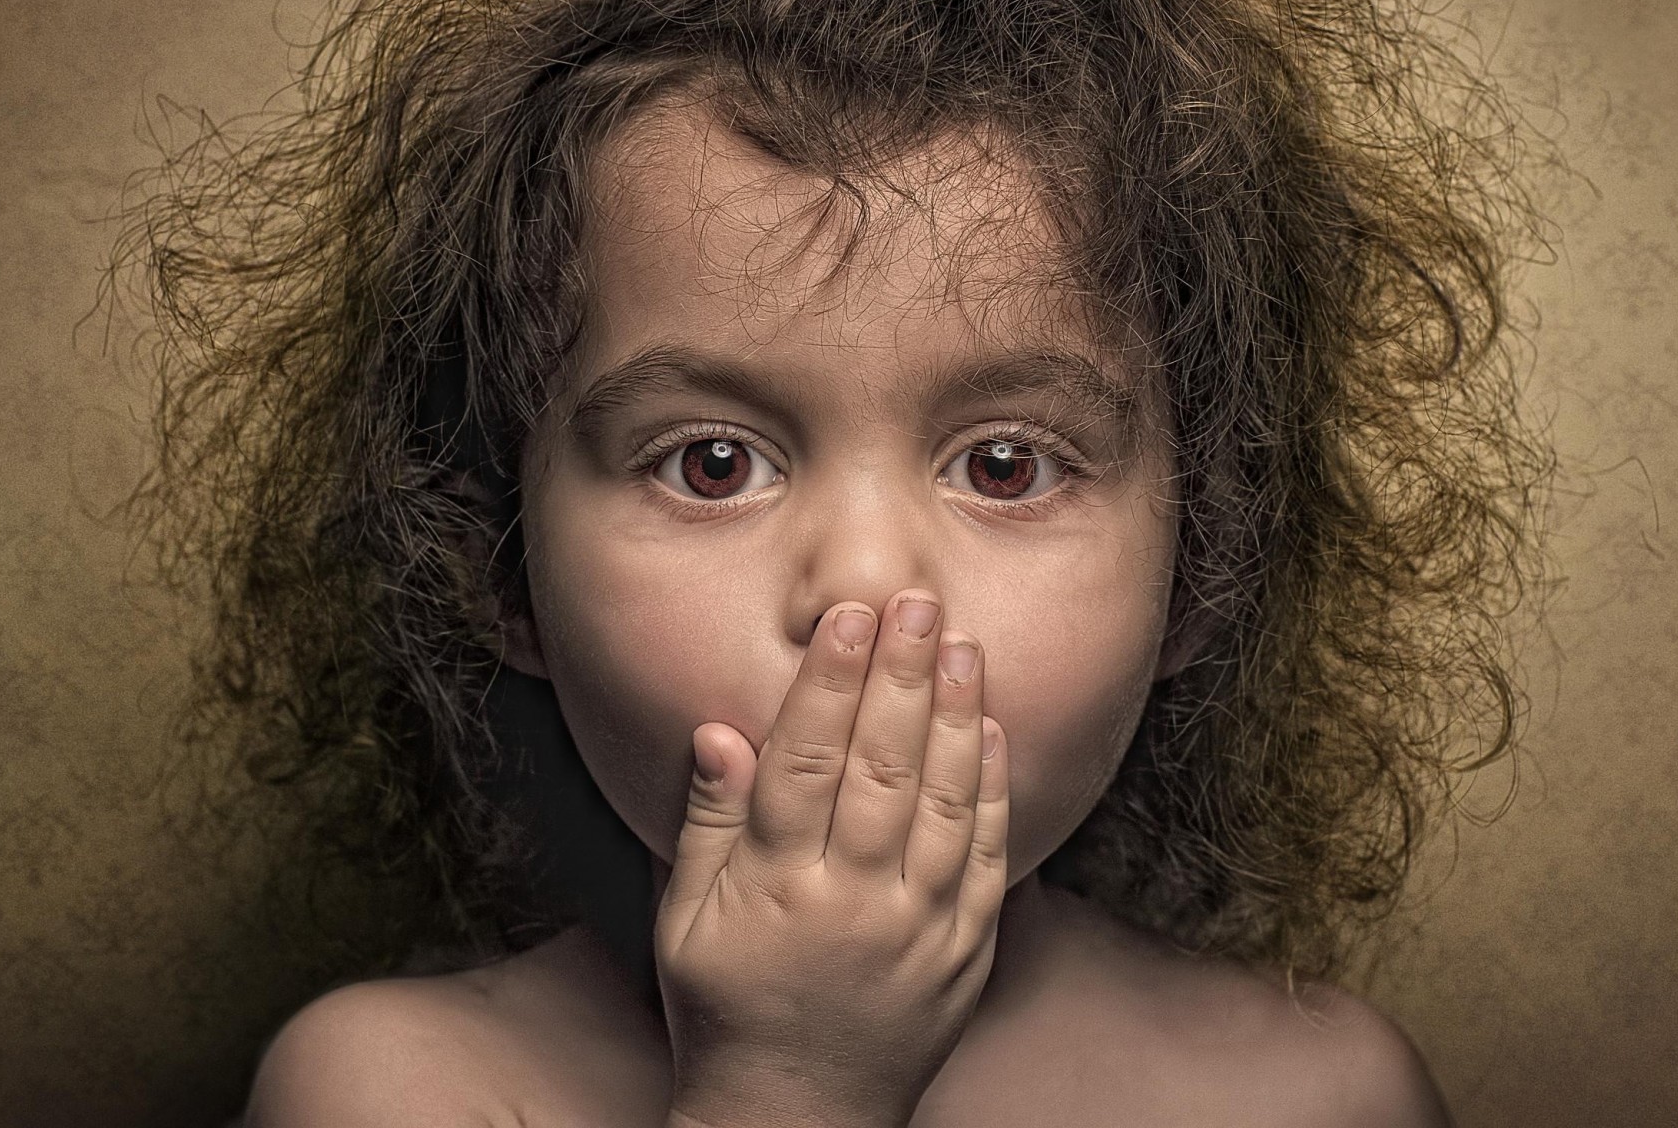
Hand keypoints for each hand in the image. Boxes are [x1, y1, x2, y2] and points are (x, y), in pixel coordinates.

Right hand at [654, 590, 1009, 1127]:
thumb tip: (720, 731)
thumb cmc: (725, 1009)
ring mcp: (918, 928)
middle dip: (901, 675)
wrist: (797, 1118)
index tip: (847, 617)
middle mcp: (854, 901)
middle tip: (916, 601)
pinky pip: (985, 858)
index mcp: (777, 887)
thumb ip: (709, 823)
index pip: (807, 762)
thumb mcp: (685, 922)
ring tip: (960, 643)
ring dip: (954, 715)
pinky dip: (992, 790)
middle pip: (882, 766)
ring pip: (944, 801)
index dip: (829, 683)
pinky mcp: (963, 951)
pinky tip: (990, 729)